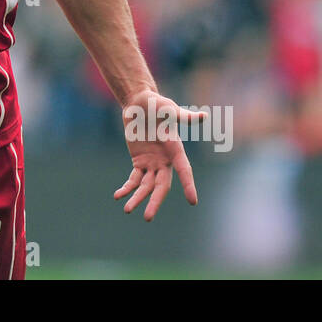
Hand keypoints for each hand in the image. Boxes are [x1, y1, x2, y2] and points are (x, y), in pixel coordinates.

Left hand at [113, 88, 204, 220]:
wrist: (139, 103)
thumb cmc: (157, 104)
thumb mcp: (169, 109)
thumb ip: (183, 116)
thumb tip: (203, 116)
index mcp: (175, 149)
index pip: (184, 170)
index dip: (189, 185)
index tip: (193, 201)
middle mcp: (166, 160)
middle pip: (161, 186)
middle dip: (154, 201)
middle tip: (147, 218)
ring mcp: (152, 163)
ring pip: (146, 186)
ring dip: (137, 198)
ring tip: (127, 209)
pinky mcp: (139, 161)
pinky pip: (134, 179)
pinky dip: (127, 187)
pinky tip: (118, 196)